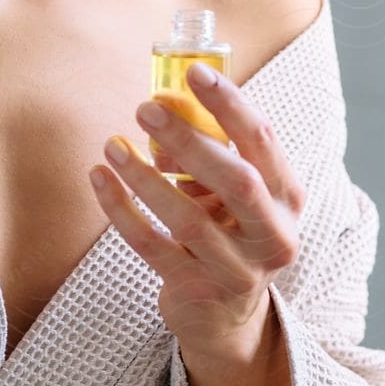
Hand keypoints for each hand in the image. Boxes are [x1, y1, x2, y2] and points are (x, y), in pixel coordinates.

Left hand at [88, 62, 306, 359]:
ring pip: (188, 218)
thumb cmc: (226, 231)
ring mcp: (237, 269)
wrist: (225, 315)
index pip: (263, 141)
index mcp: (285, 198)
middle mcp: (272, 235)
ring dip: (144, 176)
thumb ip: (205, 154)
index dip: (228, 103)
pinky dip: (121, 209)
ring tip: (112, 144)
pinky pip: (151, 246)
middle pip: (236, 181)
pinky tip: (99, 178)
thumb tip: (161, 112)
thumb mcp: (229, 193)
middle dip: (189, 140)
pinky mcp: (197, 291)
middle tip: (146, 108)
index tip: (192, 70)